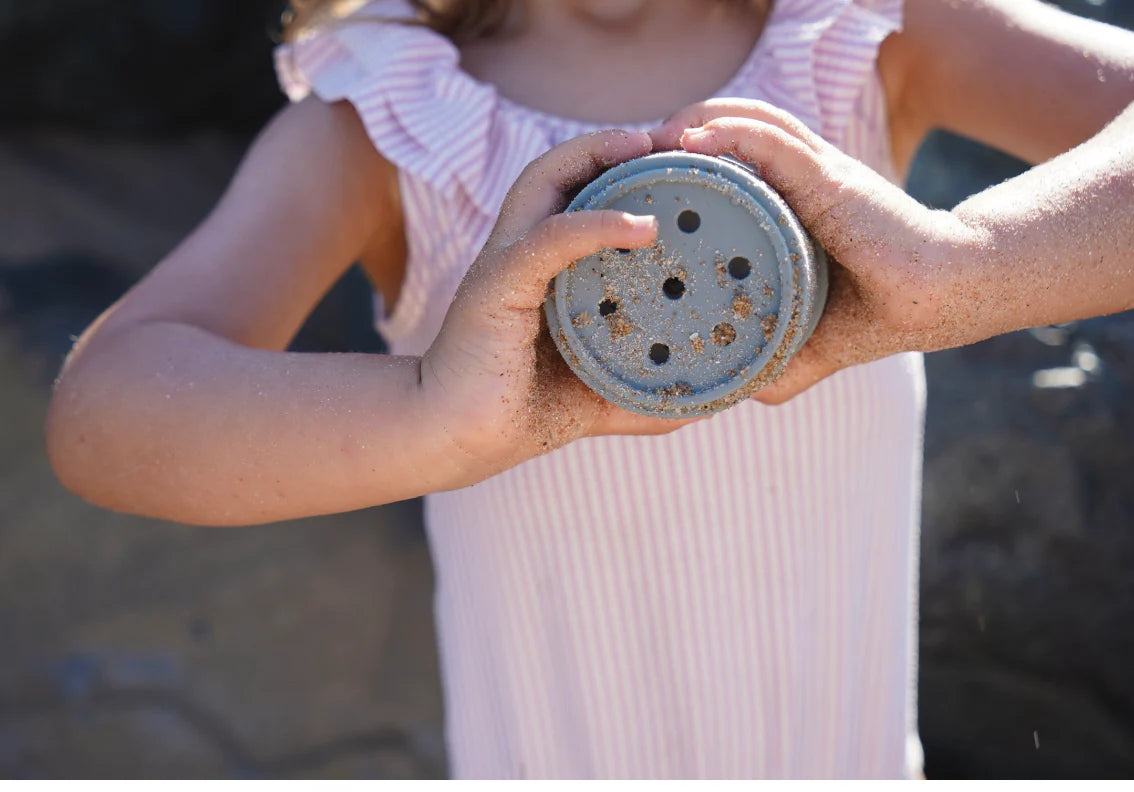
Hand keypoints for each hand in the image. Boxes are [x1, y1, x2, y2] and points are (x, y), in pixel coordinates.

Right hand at [420, 130, 705, 482]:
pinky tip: (641, 226)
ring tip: (650, 147)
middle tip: (674, 141)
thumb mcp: (598, 393)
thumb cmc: (519, 412)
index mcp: (543, 267)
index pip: (581, 195)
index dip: (626, 170)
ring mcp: (505, 262)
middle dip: (616, 145)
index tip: (682, 167)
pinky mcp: (495, 285)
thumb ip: (647, 389)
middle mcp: (522, 251)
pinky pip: (548, 240)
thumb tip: (710, 400)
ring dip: (599, 155)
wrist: (452, 438)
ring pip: (545, 180)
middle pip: (562, 169)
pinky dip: (595, 225)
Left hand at [650, 99, 978, 403]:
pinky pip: (774, 144)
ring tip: (652, 139)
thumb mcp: (815, 340)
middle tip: (633, 158)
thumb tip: (736, 395)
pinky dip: (732, 135)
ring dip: (695, 121)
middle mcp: (799, 181)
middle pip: (729, 131)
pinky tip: (693, 141)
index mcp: (791, 207)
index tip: (639, 184)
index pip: (729, 163)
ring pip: (747, 123)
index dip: (684, 162)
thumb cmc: (885, 311)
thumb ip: (779, 361)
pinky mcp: (831, 179)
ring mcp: (815, 174)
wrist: (946, 297)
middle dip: (677, 134)